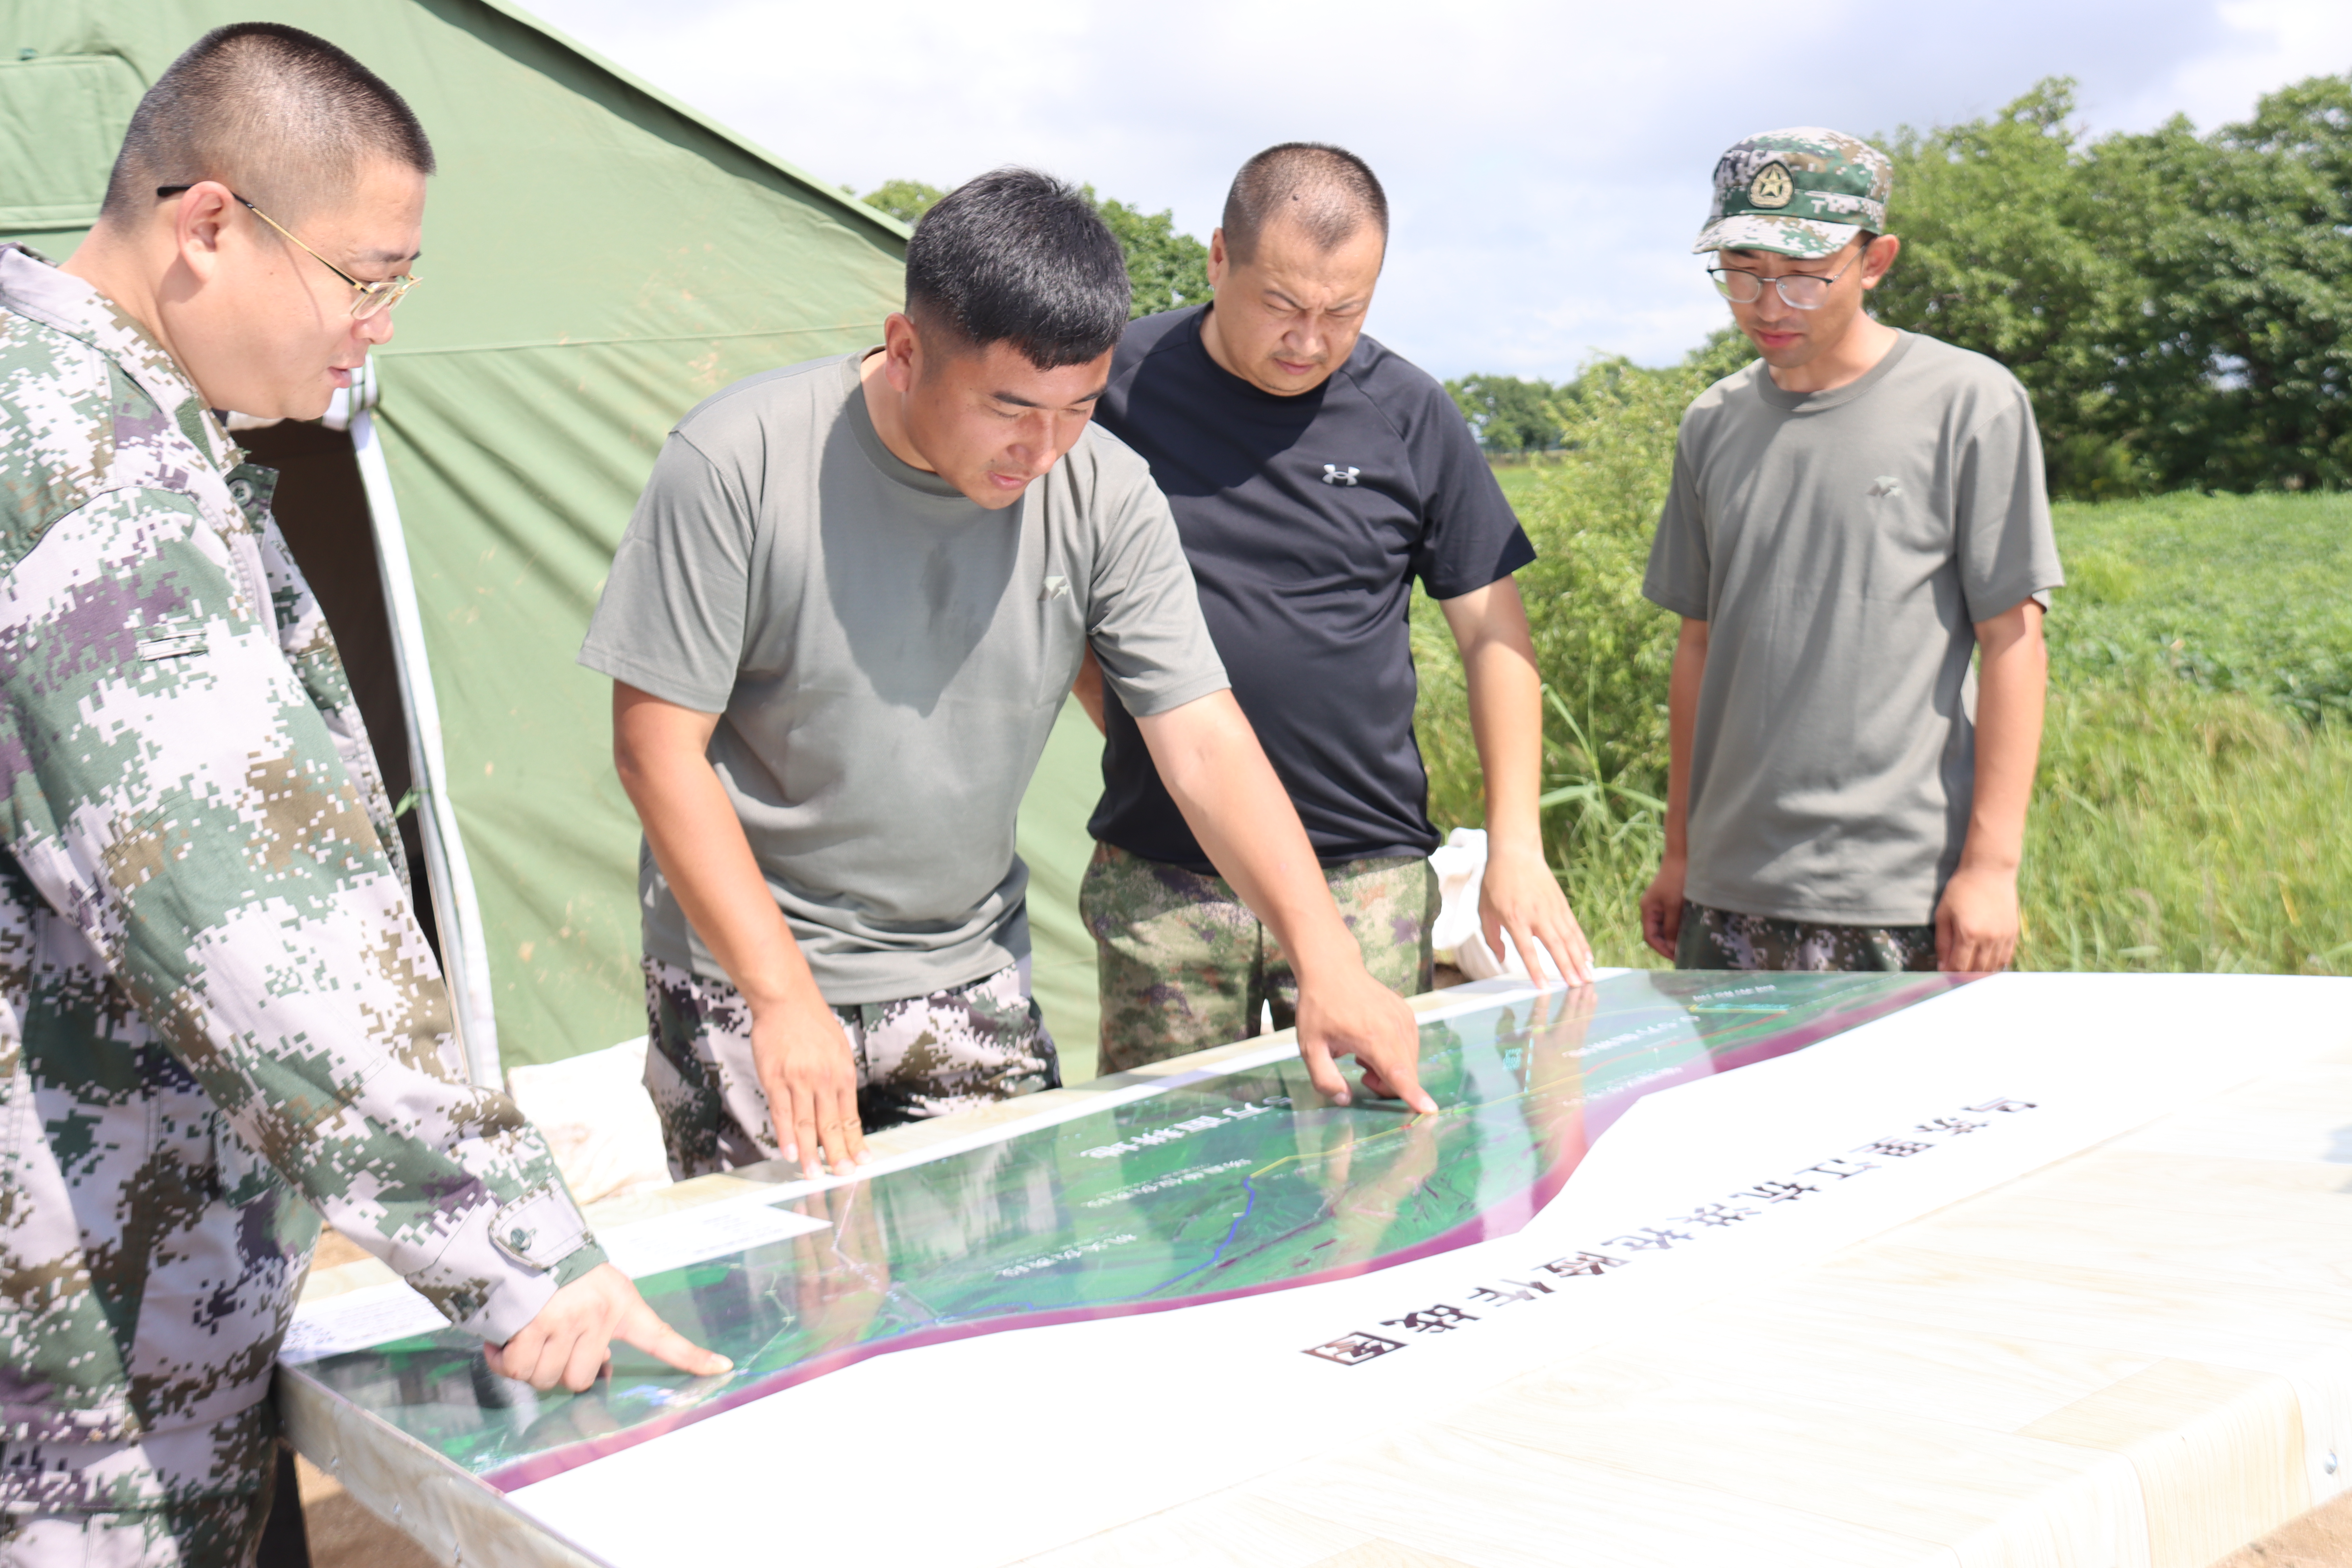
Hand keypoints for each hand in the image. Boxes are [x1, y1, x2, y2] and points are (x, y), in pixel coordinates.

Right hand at [484, 1263, 731, 1391]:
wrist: (517, 1241)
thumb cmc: (559, 1272)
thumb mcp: (596, 1291)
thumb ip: (602, 1329)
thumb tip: (596, 1373)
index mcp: (621, 1304)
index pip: (661, 1337)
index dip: (691, 1357)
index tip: (723, 1368)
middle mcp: (598, 1314)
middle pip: (579, 1381)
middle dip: (559, 1370)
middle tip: (549, 1343)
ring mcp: (565, 1320)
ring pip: (545, 1378)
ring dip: (530, 1365)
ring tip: (527, 1333)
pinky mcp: (530, 1325)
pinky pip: (516, 1369)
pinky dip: (502, 1361)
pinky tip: (502, 1340)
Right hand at [750, 986, 868, 1175]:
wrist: (787, 1000)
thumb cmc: (813, 1025)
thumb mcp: (839, 1052)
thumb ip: (839, 1082)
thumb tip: (842, 1112)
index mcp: (843, 1075)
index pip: (850, 1118)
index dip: (855, 1143)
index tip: (861, 1163)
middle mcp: (824, 1080)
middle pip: (831, 1126)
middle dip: (838, 1155)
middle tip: (842, 1177)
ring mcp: (799, 1080)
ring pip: (806, 1124)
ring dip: (810, 1154)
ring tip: (813, 1175)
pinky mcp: (775, 1078)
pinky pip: (782, 1112)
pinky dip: (786, 1135)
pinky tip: (790, 1153)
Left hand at [1295, 963, 1436, 1113]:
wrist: (1333, 970)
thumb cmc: (1319, 1009)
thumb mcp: (1309, 1047)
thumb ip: (1324, 1079)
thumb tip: (1345, 1100)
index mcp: (1371, 1037)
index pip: (1398, 1073)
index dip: (1413, 1095)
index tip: (1430, 1110)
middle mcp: (1395, 1028)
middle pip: (1406, 1074)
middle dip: (1385, 1086)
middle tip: (1360, 1073)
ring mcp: (1405, 1019)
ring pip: (1410, 1063)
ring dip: (1390, 1070)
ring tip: (1363, 1054)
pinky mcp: (1408, 1015)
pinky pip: (1410, 1048)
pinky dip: (1394, 1055)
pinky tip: (1372, 1043)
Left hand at [1479, 840, 1594, 984]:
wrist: (1515, 853)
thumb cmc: (1496, 883)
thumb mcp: (1485, 910)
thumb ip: (1492, 937)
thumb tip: (1502, 959)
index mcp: (1515, 918)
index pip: (1527, 949)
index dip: (1536, 969)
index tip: (1544, 988)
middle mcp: (1536, 915)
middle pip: (1555, 946)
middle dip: (1567, 968)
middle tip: (1577, 987)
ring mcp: (1552, 909)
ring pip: (1569, 938)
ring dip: (1579, 959)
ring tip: (1588, 977)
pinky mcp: (1561, 903)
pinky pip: (1573, 927)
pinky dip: (1582, 943)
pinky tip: (1588, 957)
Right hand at [1639, 854, 1687, 959]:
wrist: (1683, 856)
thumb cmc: (1677, 879)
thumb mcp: (1674, 906)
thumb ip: (1672, 927)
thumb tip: (1672, 948)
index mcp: (1647, 910)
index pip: (1650, 937)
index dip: (1662, 950)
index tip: (1678, 959)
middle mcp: (1651, 909)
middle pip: (1657, 934)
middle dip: (1669, 946)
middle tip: (1685, 955)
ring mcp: (1660, 905)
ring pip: (1666, 927)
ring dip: (1675, 937)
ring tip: (1689, 946)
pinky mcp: (1670, 901)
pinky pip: (1672, 919)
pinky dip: (1679, 928)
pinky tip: (1690, 931)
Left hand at [1935, 865, 2020, 971]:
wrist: (1989, 871)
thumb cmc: (1961, 890)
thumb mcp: (1943, 913)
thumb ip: (1943, 942)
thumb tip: (1942, 966)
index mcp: (1969, 934)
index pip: (1959, 966)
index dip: (1950, 974)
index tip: (1944, 975)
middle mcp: (1989, 939)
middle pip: (1977, 970)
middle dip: (1964, 976)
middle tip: (1955, 975)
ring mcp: (2004, 937)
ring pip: (1993, 967)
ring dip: (1980, 973)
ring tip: (1969, 971)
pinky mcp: (2013, 933)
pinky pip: (2006, 958)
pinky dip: (1996, 964)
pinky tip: (1986, 964)